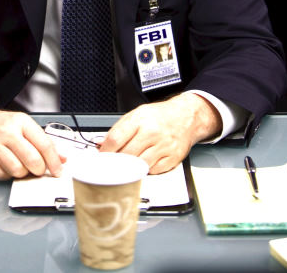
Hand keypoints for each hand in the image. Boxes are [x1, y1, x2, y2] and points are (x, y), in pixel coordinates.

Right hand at [0, 105, 64, 180]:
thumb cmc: (0, 124)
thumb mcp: (23, 125)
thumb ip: (42, 141)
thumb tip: (61, 158)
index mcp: (21, 122)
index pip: (44, 144)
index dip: (54, 161)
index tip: (58, 171)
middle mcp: (7, 132)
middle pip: (32, 160)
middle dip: (38, 170)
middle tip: (37, 169)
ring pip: (17, 170)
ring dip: (22, 173)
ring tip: (19, 165)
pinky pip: (1, 175)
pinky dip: (6, 175)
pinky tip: (6, 166)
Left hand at [98, 93, 221, 173]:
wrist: (186, 116)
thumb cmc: (160, 115)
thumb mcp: (137, 114)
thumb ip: (119, 128)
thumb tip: (102, 143)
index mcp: (140, 119)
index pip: (116, 139)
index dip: (105, 151)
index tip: (101, 156)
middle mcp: (152, 132)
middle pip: (126, 155)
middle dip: (116, 161)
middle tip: (111, 164)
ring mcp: (163, 146)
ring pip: (139, 166)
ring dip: (130, 168)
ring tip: (127, 164)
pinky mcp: (172, 158)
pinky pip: (153, 171)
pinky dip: (146, 170)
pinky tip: (144, 162)